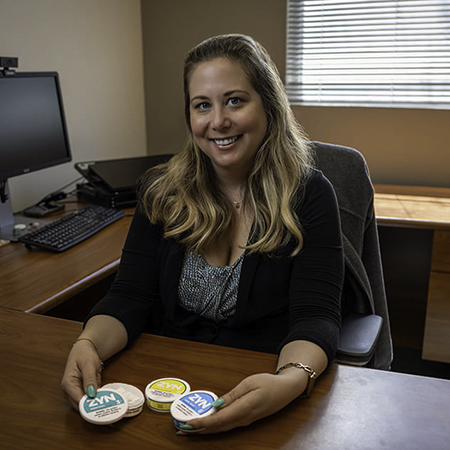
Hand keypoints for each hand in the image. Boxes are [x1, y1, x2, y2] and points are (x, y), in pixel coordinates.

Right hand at [60, 340, 102, 409]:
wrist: (84, 349)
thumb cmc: (84, 354)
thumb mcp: (89, 364)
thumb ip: (90, 379)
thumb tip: (91, 394)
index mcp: (68, 384)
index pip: (78, 401)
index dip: (90, 405)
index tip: (101, 406)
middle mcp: (69, 390)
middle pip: (81, 405)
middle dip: (94, 404)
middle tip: (107, 403)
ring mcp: (74, 392)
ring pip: (86, 403)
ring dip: (96, 400)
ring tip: (107, 397)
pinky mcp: (80, 391)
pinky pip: (89, 398)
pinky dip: (96, 397)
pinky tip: (104, 394)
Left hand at [178, 371, 307, 433]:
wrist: (286, 390)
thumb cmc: (269, 383)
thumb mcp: (249, 383)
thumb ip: (232, 395)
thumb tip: (216, 405)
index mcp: (244, 409)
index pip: (219, 420)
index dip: (203, 423)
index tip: (188, 423)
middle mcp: (243, 419)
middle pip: (217, 428)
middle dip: (198, 429)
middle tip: (181, 428)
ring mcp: (244, 421)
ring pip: (221, 428)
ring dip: (204, 429)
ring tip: (189, 427)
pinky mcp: (245, 419)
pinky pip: (227, 425)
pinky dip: (213, 426)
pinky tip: (206, 423)